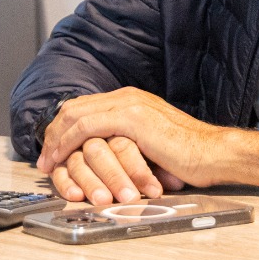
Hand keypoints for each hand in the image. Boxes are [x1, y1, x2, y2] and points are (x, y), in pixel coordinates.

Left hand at [36, 88, 258, 194]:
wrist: (215, 154)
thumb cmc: (189, 157)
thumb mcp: (151, 145)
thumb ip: (127, 143)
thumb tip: (106, 160)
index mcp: (131, 100)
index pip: (85, 108)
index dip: (64, 128)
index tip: (52, 150)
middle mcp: (127, 97)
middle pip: (75, 108)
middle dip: (54, 133)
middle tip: (43, 158)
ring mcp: (129, 105)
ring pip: (76, 116)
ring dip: (56, 140)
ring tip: (47, 162)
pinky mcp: (131, 119)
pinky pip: (87, 127)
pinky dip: (68, 143)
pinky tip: (60, 159)